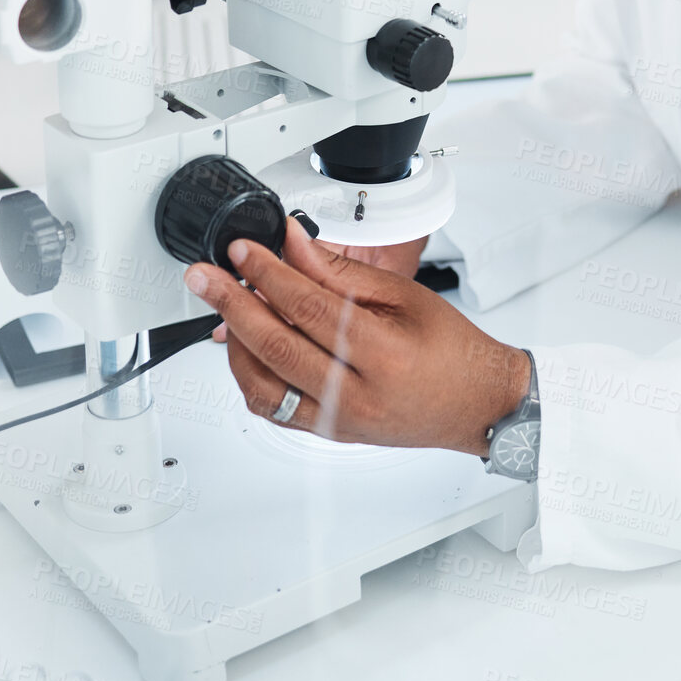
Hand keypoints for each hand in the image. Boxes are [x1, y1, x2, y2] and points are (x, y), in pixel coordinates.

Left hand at [186, 220, 529, 454]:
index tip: (244, 250)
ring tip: (225, 308)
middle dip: (231, 304)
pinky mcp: (328, 434)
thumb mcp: (405, 296)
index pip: (309, 308)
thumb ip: (342, 273)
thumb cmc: (451, 349)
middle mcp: (355, 396)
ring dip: (235, 343)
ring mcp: (338, 422)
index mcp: (383, 355)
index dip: (269, 274)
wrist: (476, 402)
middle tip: (204, 277)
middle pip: (275, 347)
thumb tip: (296, 246)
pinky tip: (246, 348)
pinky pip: (273, 409)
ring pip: (263, 385)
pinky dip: (250, 377)